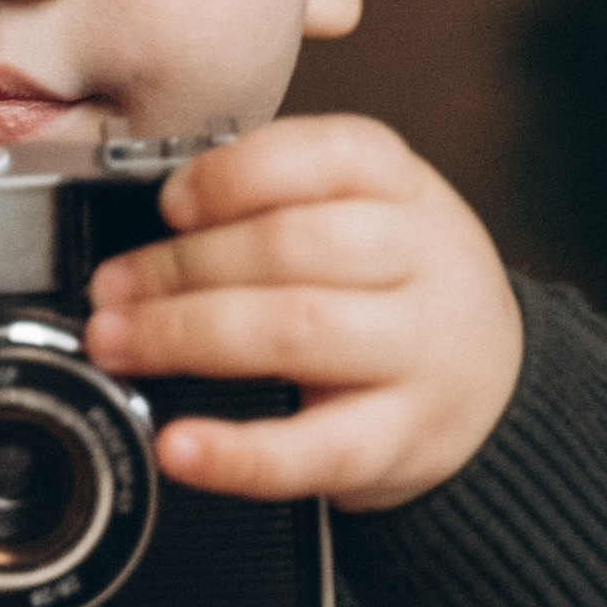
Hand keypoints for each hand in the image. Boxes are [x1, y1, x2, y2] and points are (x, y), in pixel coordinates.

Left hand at [81, 116, 522, 516]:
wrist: (493, 389)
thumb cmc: (399, 293)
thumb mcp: (368, 217)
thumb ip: (277, 205)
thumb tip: (148, 232)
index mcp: (404, 189)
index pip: (327, 156)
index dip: (233, 175)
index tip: (168, 204)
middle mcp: (423, 262)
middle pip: (292, 244)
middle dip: (182, 266)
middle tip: (113, 289)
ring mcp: (419, 352)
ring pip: (296, 329)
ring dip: (186, 336)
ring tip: (120, 343)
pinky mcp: (401, 438)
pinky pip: (315, 448)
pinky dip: (237, 451)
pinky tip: (181, 447)